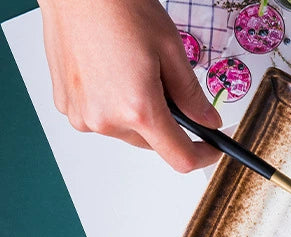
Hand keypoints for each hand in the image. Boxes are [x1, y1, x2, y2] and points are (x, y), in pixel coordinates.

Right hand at [39, 0, 221, 171]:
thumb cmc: (118, 7)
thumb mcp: (170, 50)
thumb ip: (192, 96)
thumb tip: (209, 122)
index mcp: (137, 109)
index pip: (180, 157)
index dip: (202, 155)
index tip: (211, 148)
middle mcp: (106, 119)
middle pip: (153, 144)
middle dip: (168, 125)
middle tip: (167, 88)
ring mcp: (83, 115)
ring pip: (128, 132)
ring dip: (139, 116)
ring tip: (134, 74)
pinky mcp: (68, 106)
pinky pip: (102, 118)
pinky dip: (114, 105)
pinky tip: (113, 74)